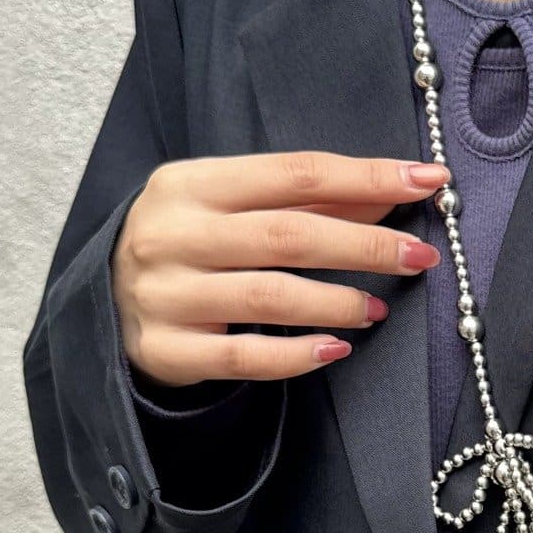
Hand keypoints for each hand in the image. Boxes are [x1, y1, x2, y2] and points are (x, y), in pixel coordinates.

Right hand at [111, 152, 450, 384]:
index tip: (427, 180)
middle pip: (288, 236)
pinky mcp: (167, 350)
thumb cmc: (188, 243)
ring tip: (378, 309)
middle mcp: (173, 234)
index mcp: (191, 184)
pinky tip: (336, 349)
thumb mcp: (233, 207)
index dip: (366, 177)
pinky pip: (244, 358)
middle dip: (365, 246)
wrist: (105, 299)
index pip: (294, 174)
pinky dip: (296, 354)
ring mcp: (166, 295)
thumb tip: (392, 192)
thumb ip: (308, 201)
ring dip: (336, 302)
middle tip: (419, 256)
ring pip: (268, 297)